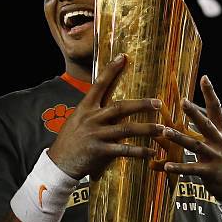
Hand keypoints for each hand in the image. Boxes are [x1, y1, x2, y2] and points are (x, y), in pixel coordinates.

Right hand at [48, 54, 163, 179]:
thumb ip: (94, 112)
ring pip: (127, 129)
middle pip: (121, 107)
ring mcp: (96, 135)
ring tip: (162, 129)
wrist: (58, 163)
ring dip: (147, 129)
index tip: (123, 57)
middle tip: (159, 103)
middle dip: (142, 104)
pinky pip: (125, 150)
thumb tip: (113, 105)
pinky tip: (152, 152)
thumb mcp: (77, 120)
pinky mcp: (100, 151)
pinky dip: (140, 152)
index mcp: (85, 108)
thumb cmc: (70, 141)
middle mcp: (92, 119)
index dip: (111, 71)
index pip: (99, 85)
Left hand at [162, 75, 221, 199]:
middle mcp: (218, 141)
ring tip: (164, 132)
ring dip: (179, 138)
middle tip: (183, 101)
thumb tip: (195, 108)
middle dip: (195, 113)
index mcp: (220, 131)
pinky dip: (179, 167)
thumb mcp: (220, 139)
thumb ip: (208, 124)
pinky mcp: (209, 172)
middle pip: (206, 124)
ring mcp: (215, 156)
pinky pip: (191, 169)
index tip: (204, 77)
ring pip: (194, 145)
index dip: (210, 93)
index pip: (216, 108)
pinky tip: (166, 166)